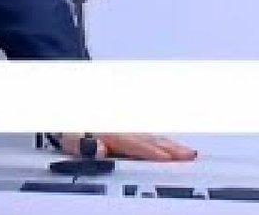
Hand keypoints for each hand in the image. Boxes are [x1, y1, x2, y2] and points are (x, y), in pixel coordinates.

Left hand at [58, 133, 196, 161]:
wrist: (71, 99)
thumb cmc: (72, 123)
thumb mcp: (69, 136)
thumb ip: (83, 144)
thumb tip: (100, 150)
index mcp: (109, 129)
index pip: (133, 142)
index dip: (150, 151)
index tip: (166, 158)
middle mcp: (121, 125)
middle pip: (149, 138)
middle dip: (170, 148)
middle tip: (189, 156)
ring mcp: (127, 123)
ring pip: (152, 134)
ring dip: (171, 144)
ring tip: (189, 152)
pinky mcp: (129, 124)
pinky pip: (149, 132)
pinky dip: (163, 138)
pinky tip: (172, 144)